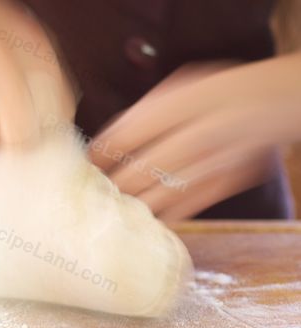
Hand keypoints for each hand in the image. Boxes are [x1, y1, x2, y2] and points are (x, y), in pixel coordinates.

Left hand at [89, 53, 300, 219]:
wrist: (267, 104)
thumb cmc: (209, 94)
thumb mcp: (174, 88)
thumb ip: (139, 115)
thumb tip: (102, 145)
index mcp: (179, 105)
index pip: (124, 137)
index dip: (98, 155)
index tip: (85, 164)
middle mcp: (198, 136)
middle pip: (138, 173)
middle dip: (110, 185)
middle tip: (92, 190)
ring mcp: (214, 164)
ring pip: (159, 196)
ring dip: (131, 202)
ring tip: (112, 204)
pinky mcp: (225, 184)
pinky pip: (184, 208)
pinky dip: (160, 213)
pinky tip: (143, 213)